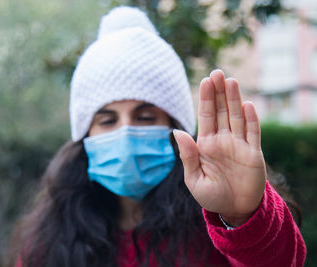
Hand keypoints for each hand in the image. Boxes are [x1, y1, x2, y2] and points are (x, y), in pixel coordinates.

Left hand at [173, 70, 266, 226]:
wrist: (234, 210)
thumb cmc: (211, 196)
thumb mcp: (194, 178)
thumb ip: (187, 155)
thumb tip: (177, 131)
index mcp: (206, 144)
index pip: (205, 116)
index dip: (206, 99)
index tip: (205, 81)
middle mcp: (222, 140)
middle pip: (221, 111)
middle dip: (219, 92)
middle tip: (217, 72)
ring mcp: (238, 145)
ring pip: (236, 117)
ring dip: (234, 99)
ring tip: (230, 81)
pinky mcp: (253, 153)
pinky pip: (252, 133)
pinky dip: (251, 120)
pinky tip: (247, 105)